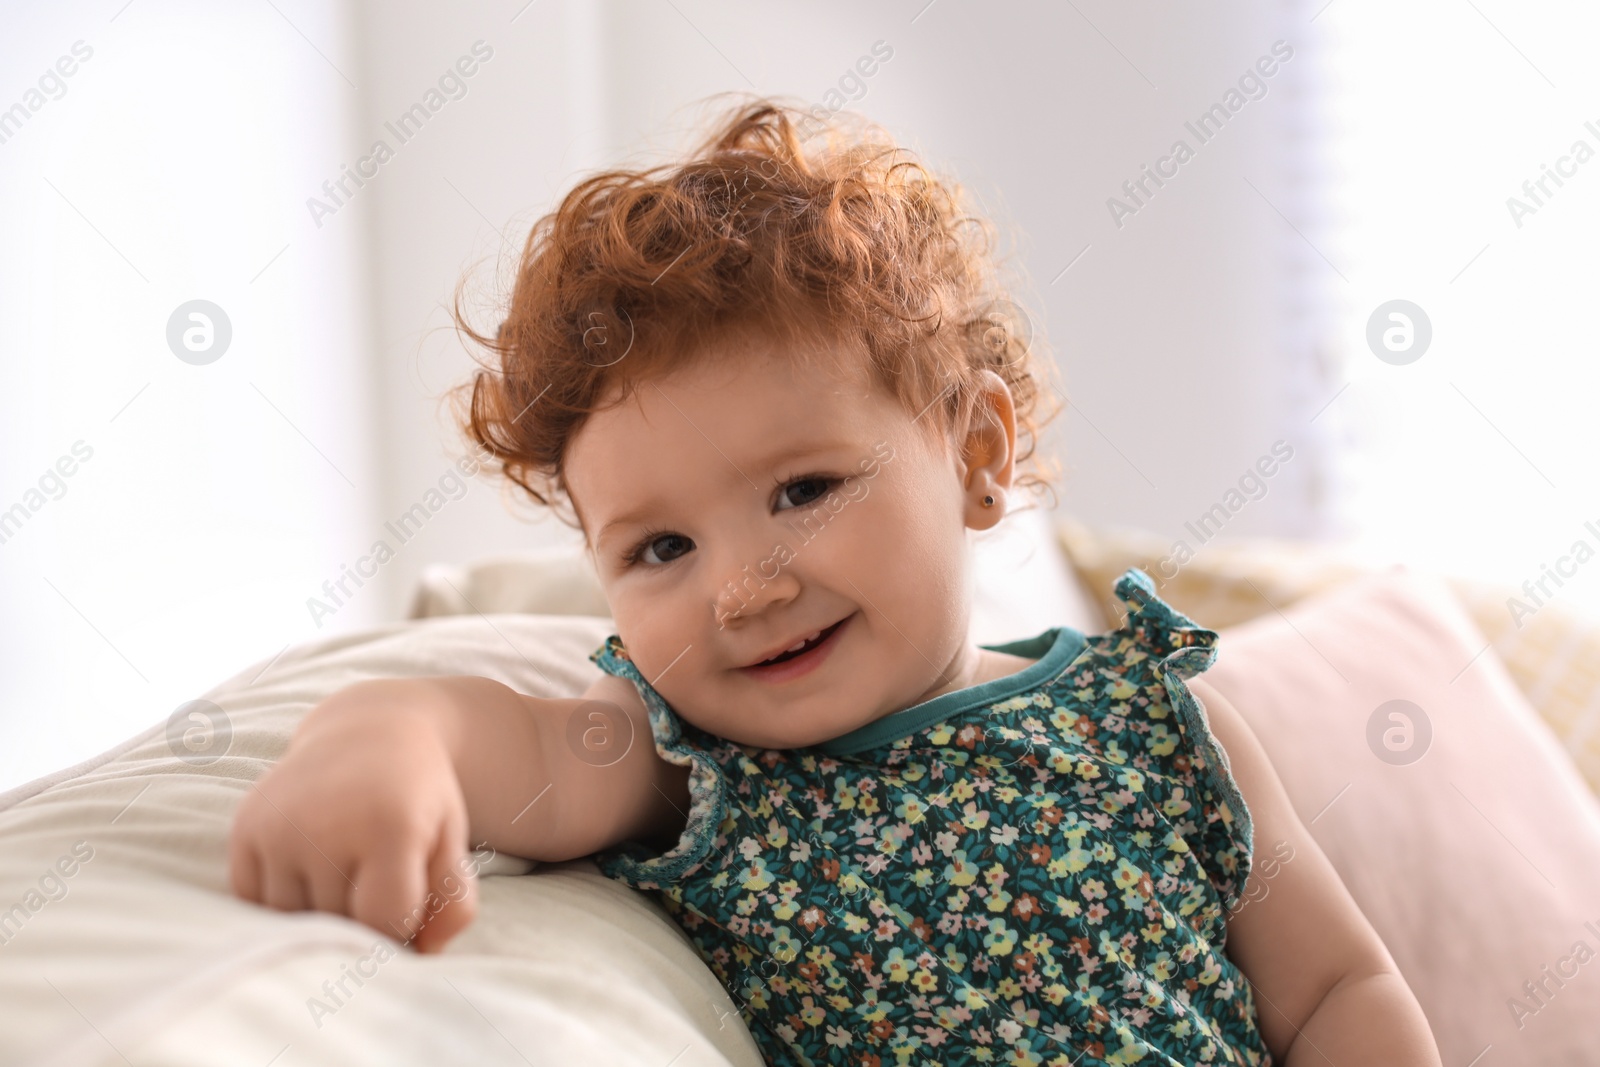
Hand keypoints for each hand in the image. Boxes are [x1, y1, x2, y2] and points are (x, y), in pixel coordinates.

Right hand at [228, 684, 477, 953]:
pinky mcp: (246, 830)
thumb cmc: (416, 797)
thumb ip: (455, 904)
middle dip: (363, 919)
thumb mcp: (451, 839)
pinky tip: (309, 865)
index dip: (402, 924)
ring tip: (344, 870)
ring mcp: (279, 828)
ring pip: (295, 922)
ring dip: (320, 914)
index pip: (386, 922)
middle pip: (340, 924)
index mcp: (388, 825)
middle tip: (376, 877)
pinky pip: (258, 904)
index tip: (409, 899)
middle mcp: (325, 824)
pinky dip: (283, 901)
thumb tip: (420, 955)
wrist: (365, 732)